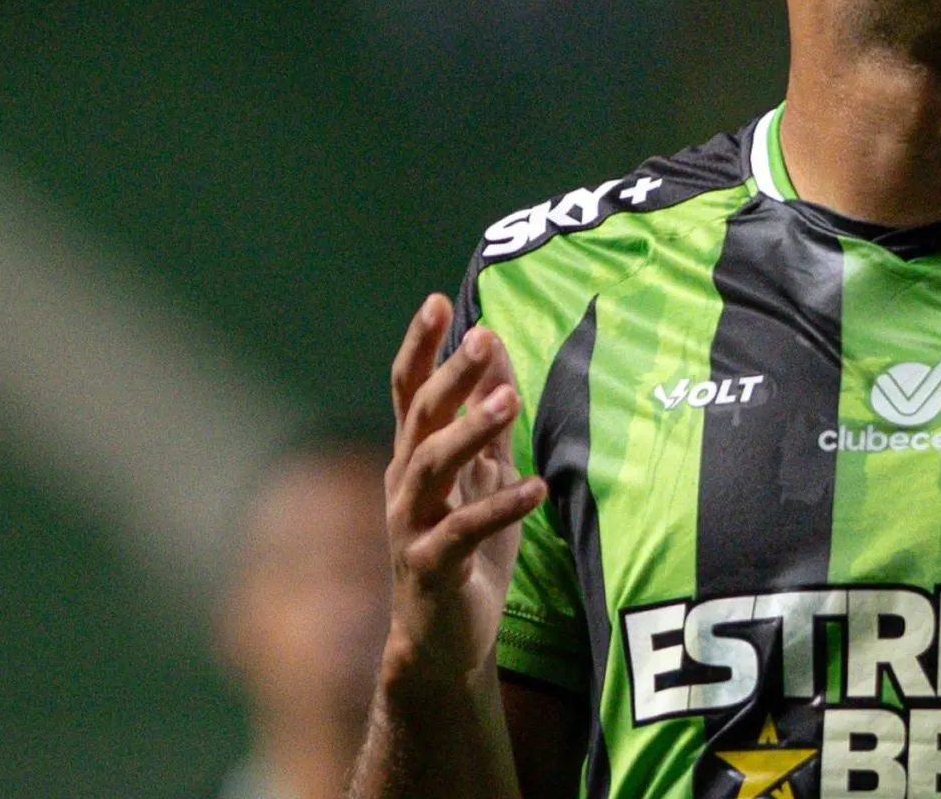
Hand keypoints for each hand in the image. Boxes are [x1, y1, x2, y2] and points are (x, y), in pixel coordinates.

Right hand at [380, 294, 546, 690]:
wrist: (447, 639)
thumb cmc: (466, 549)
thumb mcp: (482, 474)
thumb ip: (485, 418)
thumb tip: (494, 348)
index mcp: (414, 458)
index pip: (408, 391)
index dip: (419, 347)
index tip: (435, 301)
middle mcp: (404, 485)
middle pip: (419, 418)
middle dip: (450, 376)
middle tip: (483, 338)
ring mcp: (411, 526)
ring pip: (432, 467)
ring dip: (470, 432)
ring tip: (508, 402)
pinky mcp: (430, 567)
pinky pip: (461, 531)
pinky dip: (499, 507)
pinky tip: (536, 488)